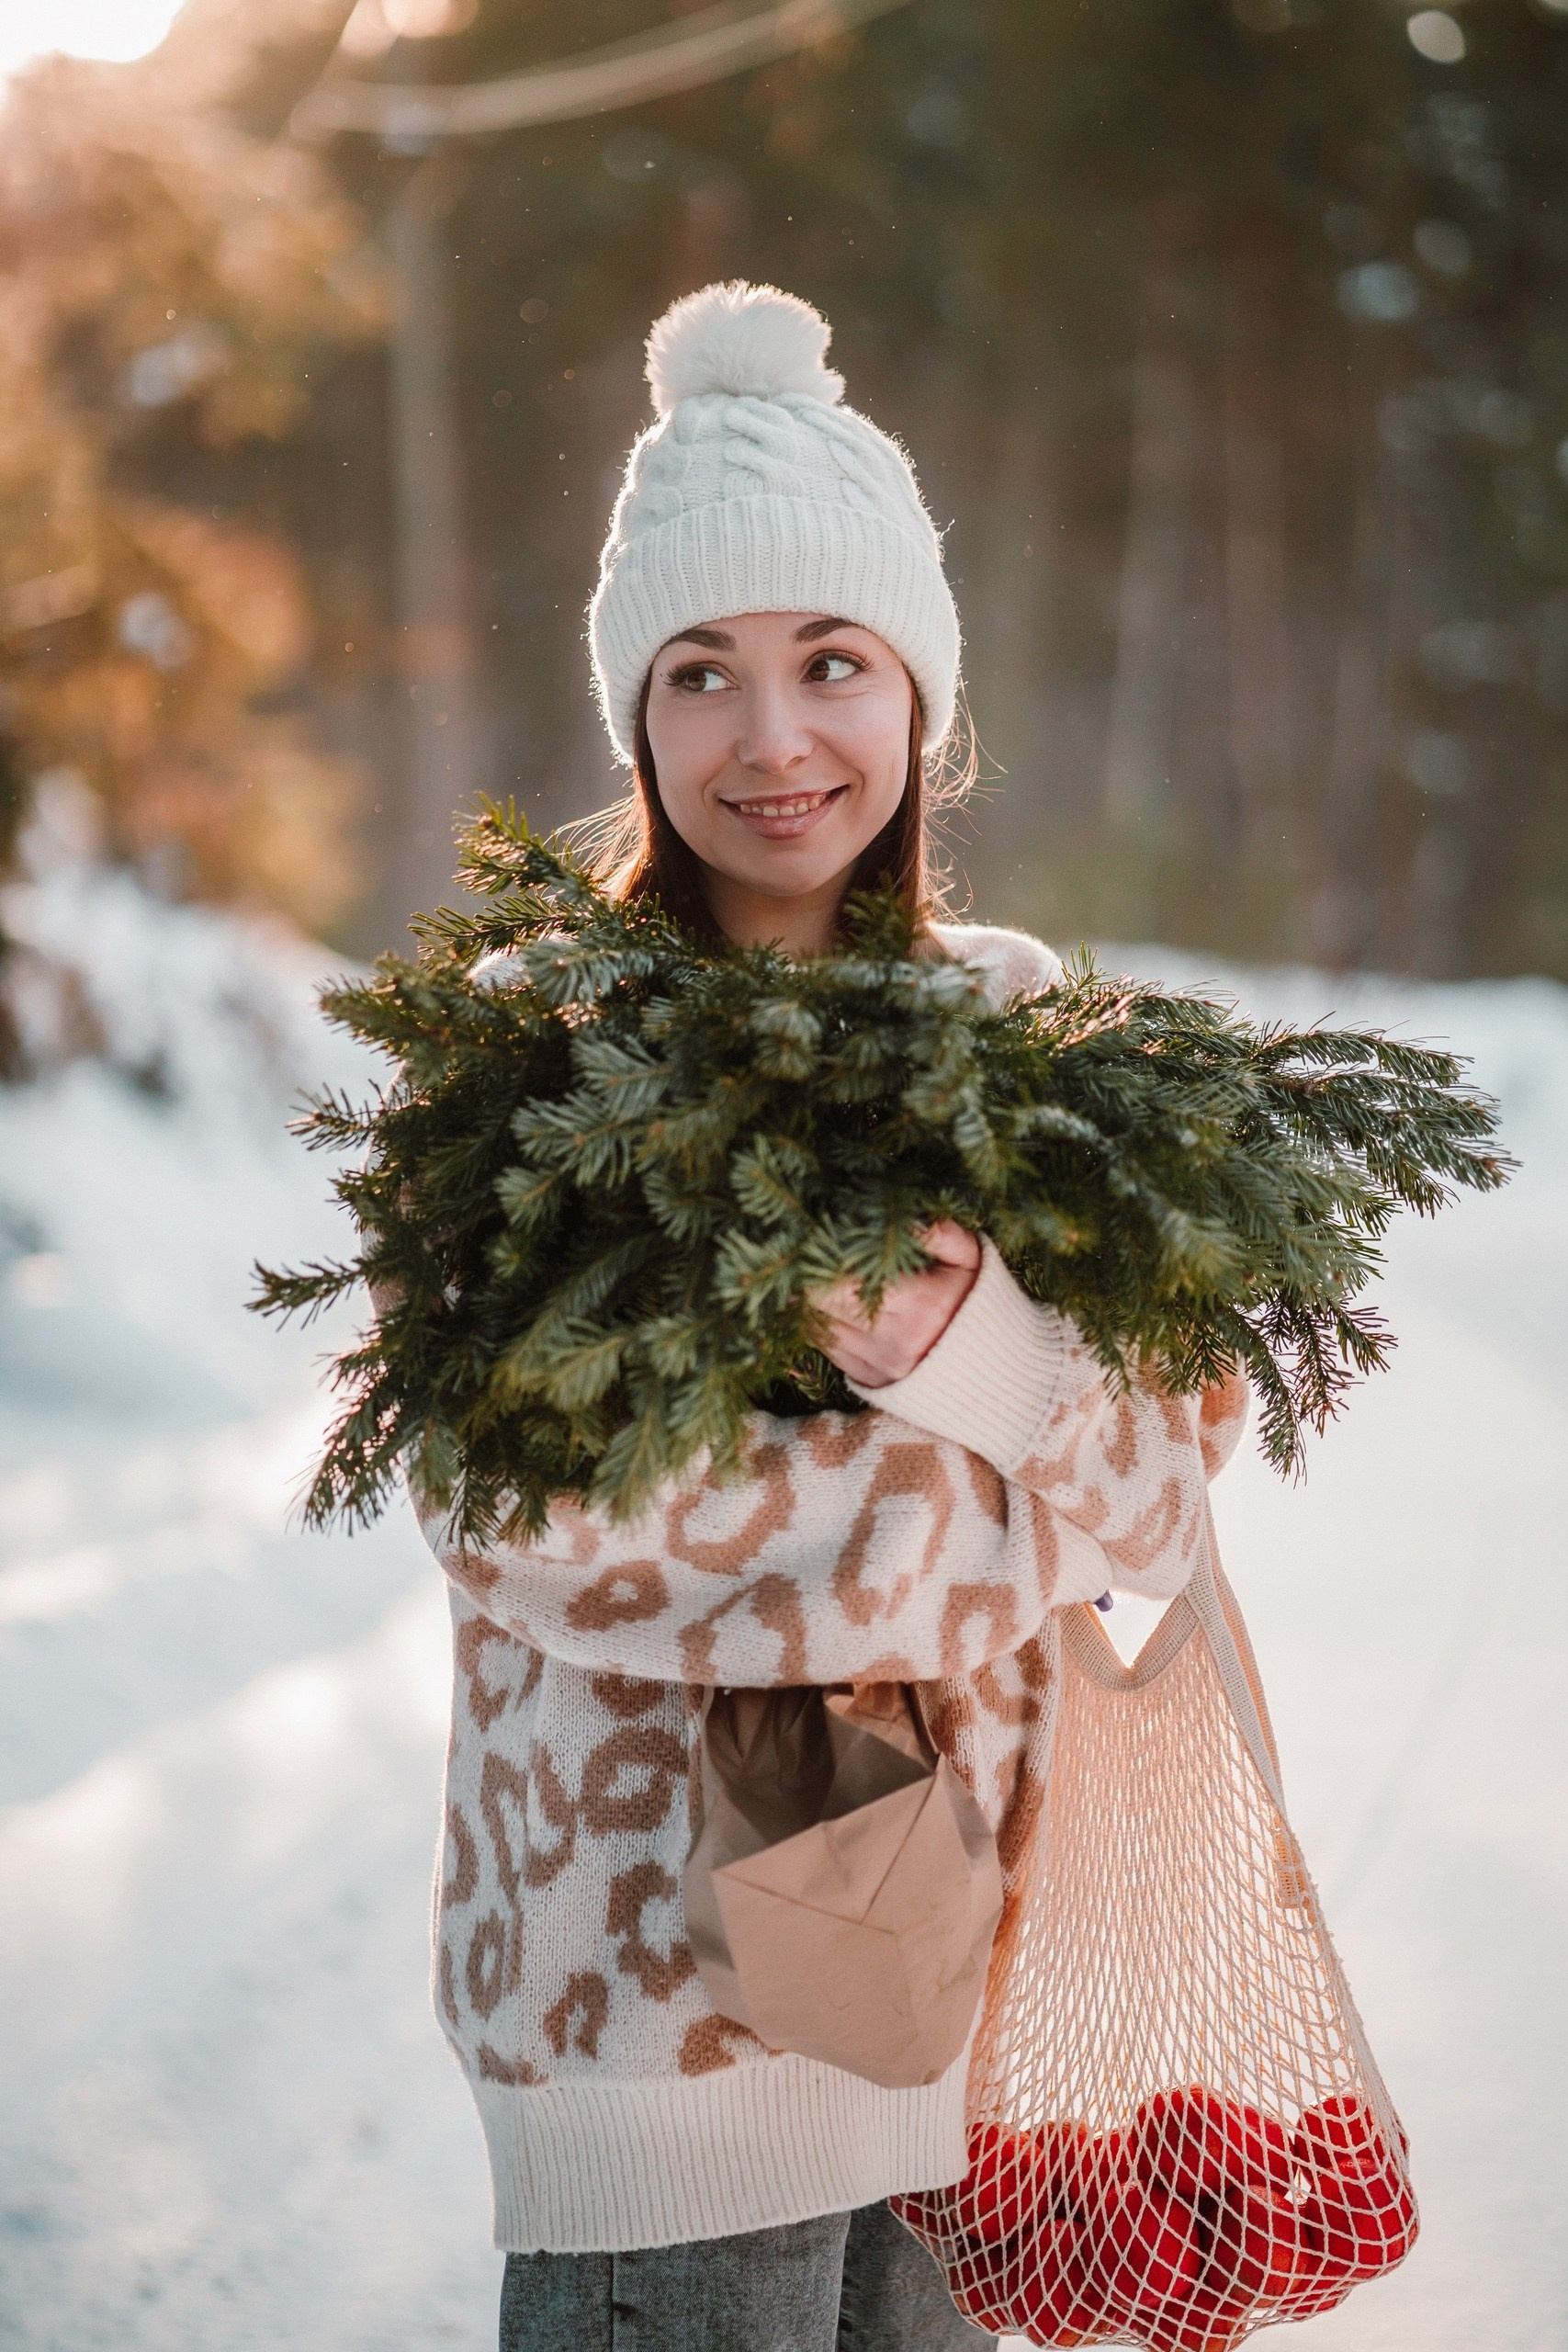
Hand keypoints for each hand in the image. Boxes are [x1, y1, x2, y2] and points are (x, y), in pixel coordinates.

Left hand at [810, 1220, 981, 1388]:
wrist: (996, 1368)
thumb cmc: (979, 1302)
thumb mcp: (969, 1257)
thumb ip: (938, 1230)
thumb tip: (902, 1213)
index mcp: (918, 1303)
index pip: (842, 1278)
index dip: (821, 1255)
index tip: (818, 1234)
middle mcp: (893, 1339)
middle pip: (819, 1302)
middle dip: (808, 1275)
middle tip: (809, 1251)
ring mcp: (878, 1364)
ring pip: (815, 1326)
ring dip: (810, 1299)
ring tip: (817, 1275)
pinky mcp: (867, 1381)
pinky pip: (824, 1348)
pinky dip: (820, 1324)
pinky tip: (831, 1304)